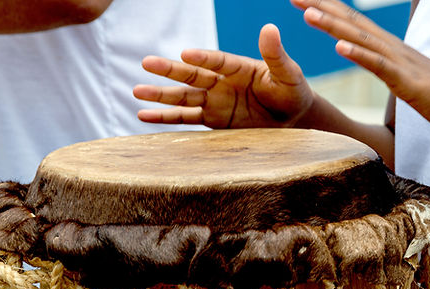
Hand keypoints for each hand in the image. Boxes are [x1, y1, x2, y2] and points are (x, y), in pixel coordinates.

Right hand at [133, 24, 314, 128]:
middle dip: (170, 70)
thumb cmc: (292, 91)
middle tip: (146, 63)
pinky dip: (166, 118)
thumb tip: (269, 28)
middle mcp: (221, 82)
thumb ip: (276, 55)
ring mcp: (215, 101)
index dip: (203, 57)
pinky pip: (186, 119)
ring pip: (183, 97)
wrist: (293, 118)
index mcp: (238, 67)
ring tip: (136, 91)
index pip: (217, 61)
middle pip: (192, 75)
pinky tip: (143, 115)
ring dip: (160, 95)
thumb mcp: (289, 74)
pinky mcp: (213, 120)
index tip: (186, 53)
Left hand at [290, 0, 429, 136]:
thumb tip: (381, 67)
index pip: (354, 23)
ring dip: (333, 25)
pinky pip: (379, 66)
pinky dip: (358, 54)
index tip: (303, 0)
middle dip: (322, 7)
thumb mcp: (409, 82)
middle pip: (353, 22)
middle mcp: (394, 49)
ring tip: (307, 13)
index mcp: (391, 50)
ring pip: (362, 39)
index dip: (328, 9)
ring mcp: (401, 63)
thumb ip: (392, 71)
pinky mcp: (407, 82)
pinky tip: (339, 46)